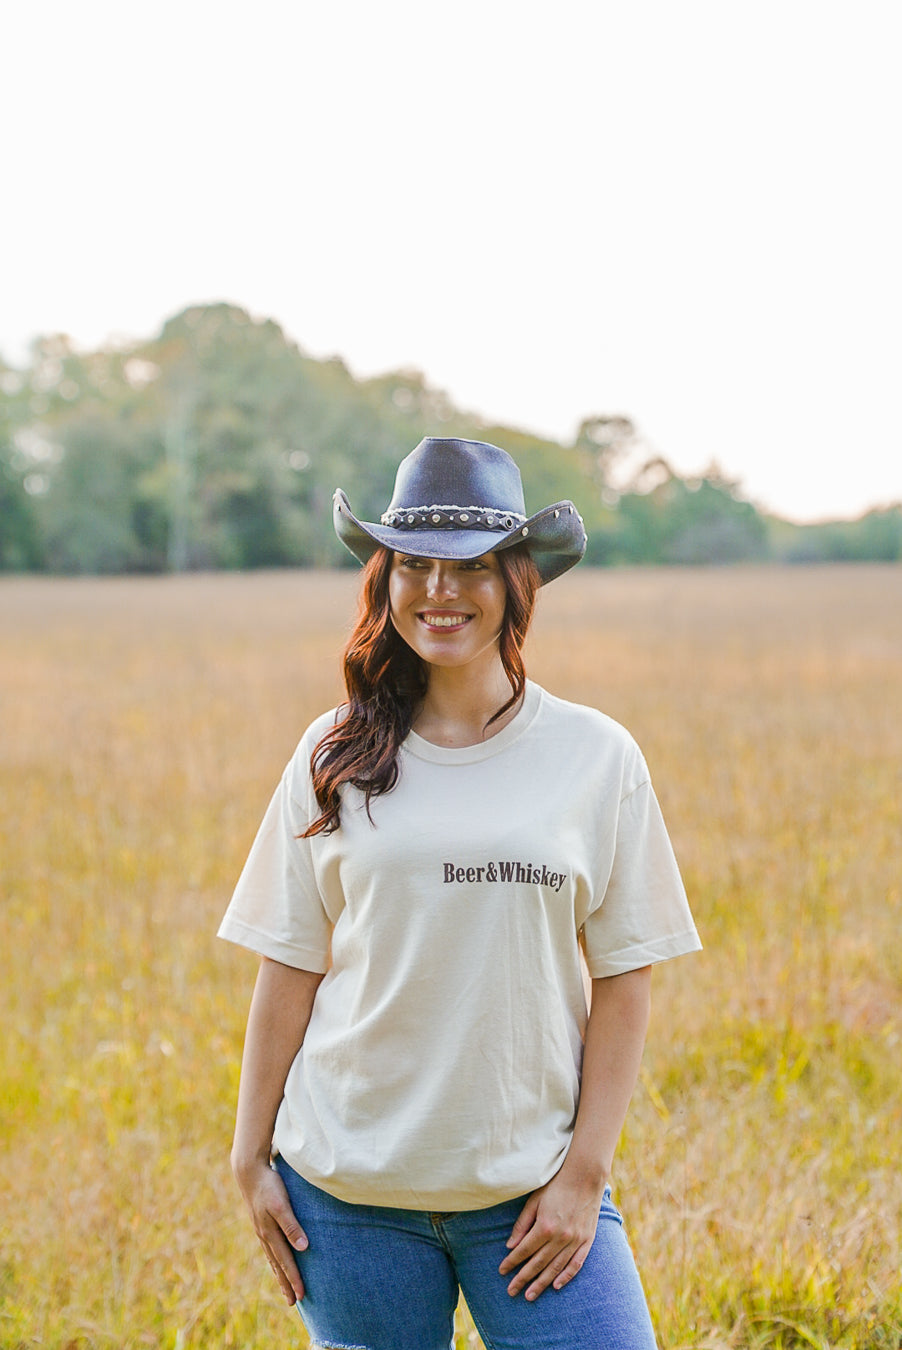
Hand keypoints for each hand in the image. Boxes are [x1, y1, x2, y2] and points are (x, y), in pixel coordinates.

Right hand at [233, 1156, 308, 1304]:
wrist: (249, 1171)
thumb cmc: (269, 1185)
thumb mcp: (282, 1204)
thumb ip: (292, 1226)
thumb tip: (304, 1248)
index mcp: (270, 1233)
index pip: (286, 1261)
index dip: (294, 1278)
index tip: (302, 1295)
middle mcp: (264, 1235)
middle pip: (277, 1265)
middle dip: (286, 1283)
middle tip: (294, 1302)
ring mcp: (261, 1230)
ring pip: (272, 1258)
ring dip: (279, 1275)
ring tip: (285, 1289)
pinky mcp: (260, 1223)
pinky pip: (269, 1248)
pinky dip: (274, 1260)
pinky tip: (276, 1262)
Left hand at [498, 1166, 606, 1301]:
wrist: (585, 1175)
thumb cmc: (556, 1185)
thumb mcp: (534, 1201)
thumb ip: (522, 1224)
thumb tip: (510, 1246)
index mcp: (545, 1226)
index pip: (524, 1250)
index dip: (512, 1262)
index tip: (502, 1271)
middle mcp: (560, 1237)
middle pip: (538, 1264)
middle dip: (523, 1279)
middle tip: (511, 1291)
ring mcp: (576, 1240)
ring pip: (556, 1268)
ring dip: (542, 1283)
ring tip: (530, 1295)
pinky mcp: (587, 1240)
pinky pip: (576, 1264)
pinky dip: (566, 1277)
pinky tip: (556, 1286)